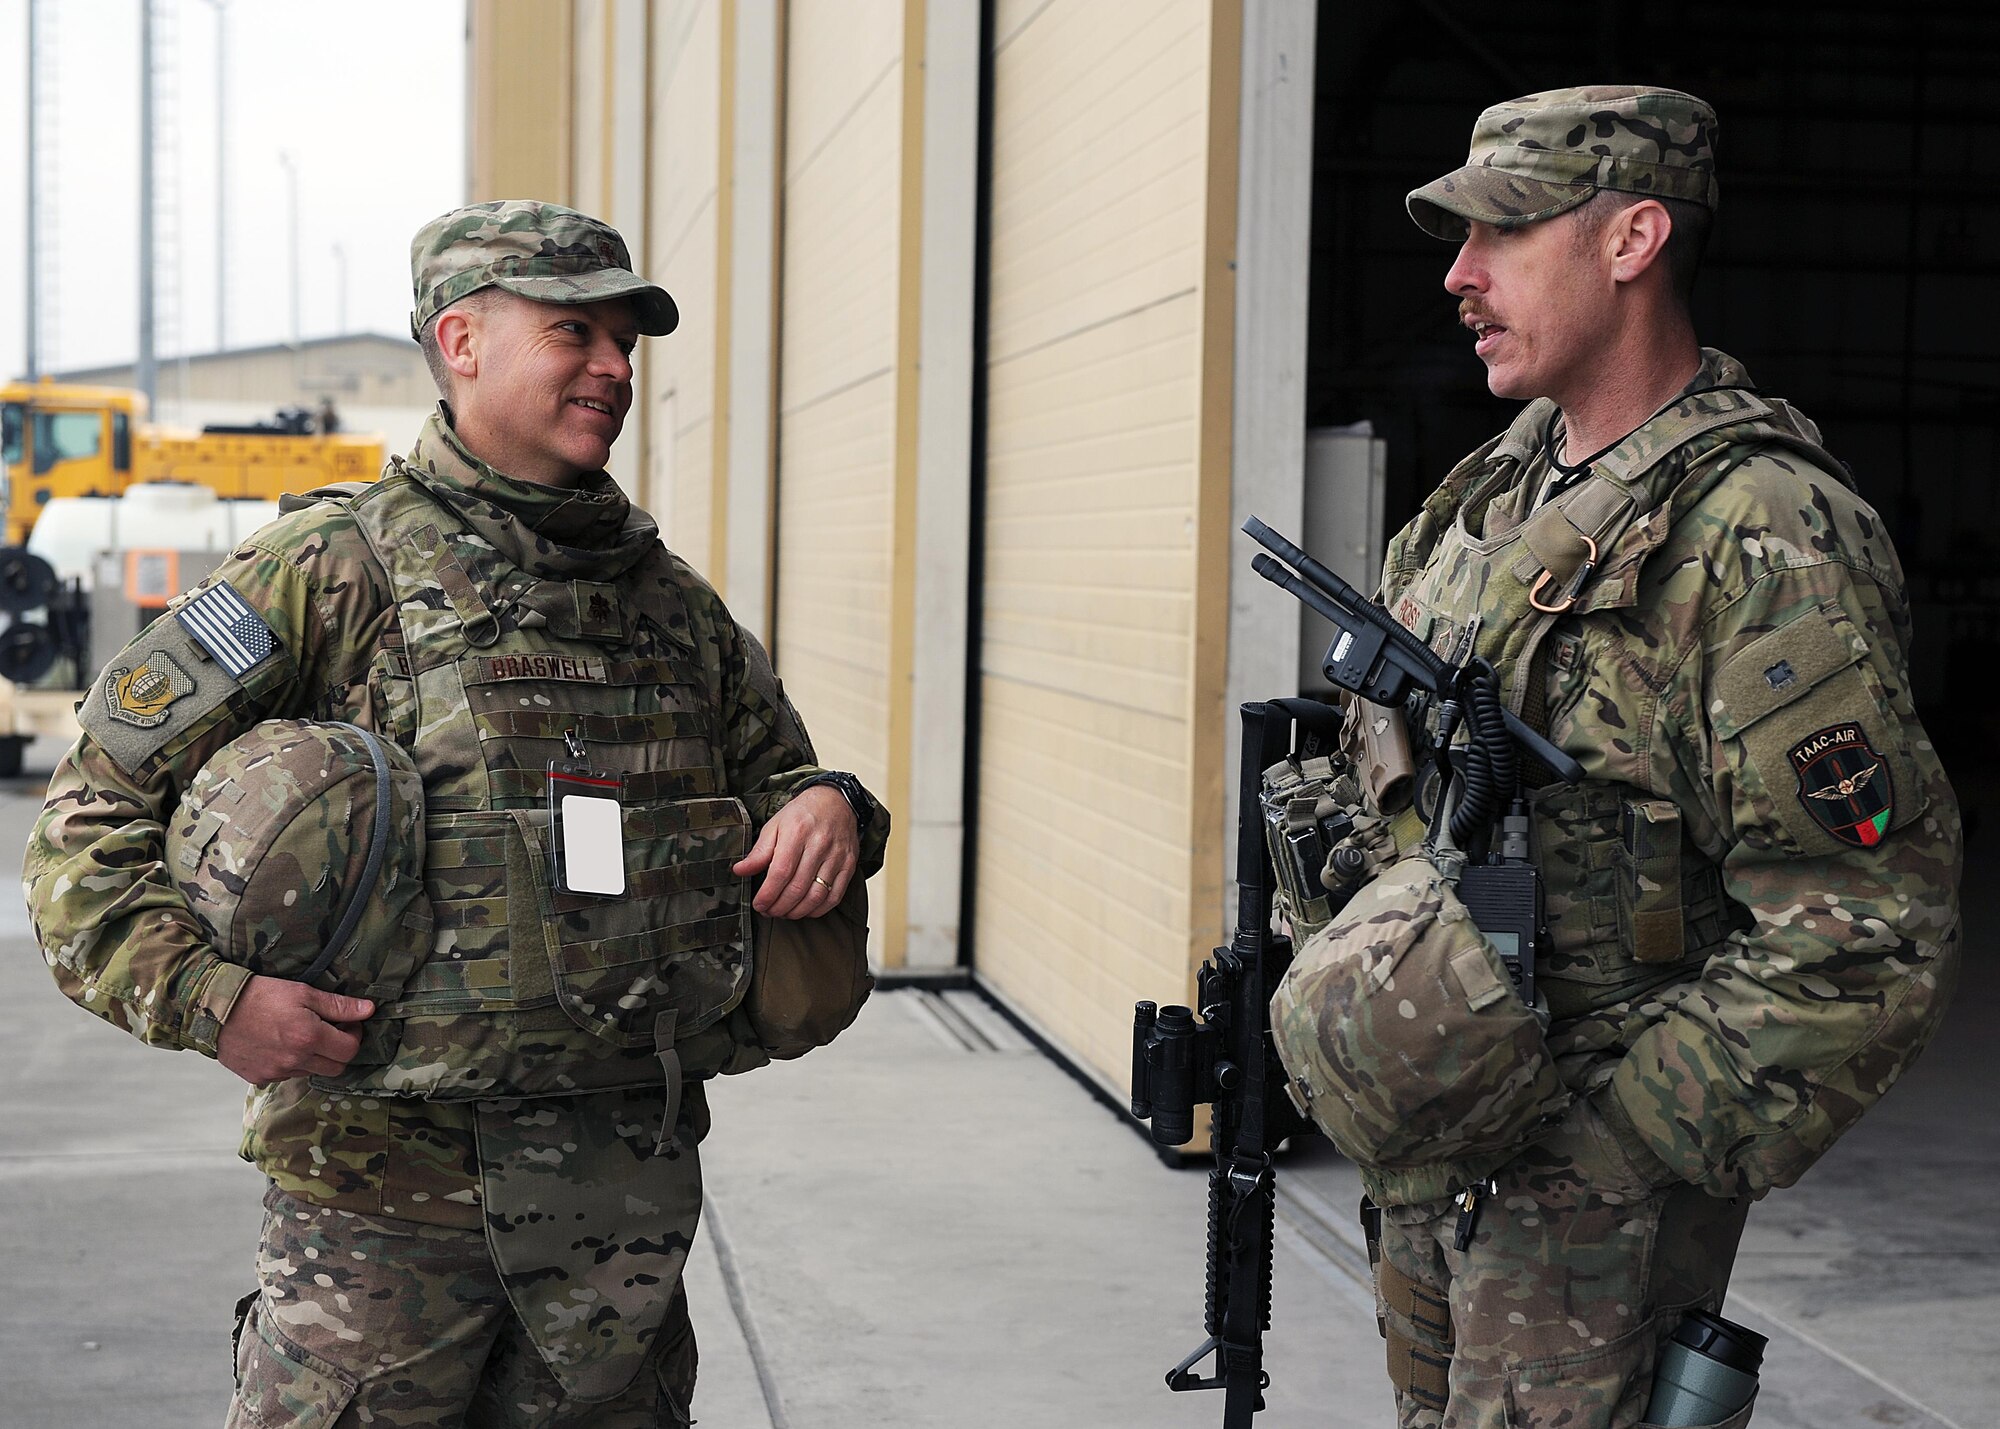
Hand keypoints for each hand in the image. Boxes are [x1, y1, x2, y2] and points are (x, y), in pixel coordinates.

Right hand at [215, 974, 374, 1086]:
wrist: (214, 1009)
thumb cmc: (260, 995)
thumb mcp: (303, 993)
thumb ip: (338, 1006)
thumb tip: (369, 1010)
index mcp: (309, 1039)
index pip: (350, 1050)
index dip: (355, 1035)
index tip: (348, 1023)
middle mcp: (295, 1061)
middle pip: (336, 1068)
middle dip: (339, 1050)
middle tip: (330, 1031)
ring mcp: (276, 1072)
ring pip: (311, 1072)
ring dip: (315, 1058)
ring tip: (302, 1035)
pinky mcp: (260, 1077)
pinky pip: (286, 1075)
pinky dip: (291, 1063)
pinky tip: (280, 1044)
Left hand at [732, 784, 858, 919]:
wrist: (836, 802)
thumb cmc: (803, 814)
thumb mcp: (775, 826)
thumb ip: (759, 851)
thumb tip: (740, 870)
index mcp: (797, 832)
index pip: (781, 872)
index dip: (768, 894)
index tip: (759, 904)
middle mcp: (819, 844)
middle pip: (798, 887)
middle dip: (779, 906)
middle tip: (769, 911)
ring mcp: (836, 856)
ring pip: (816, 895)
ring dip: (797, 911)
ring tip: (784, 912)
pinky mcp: (848, 865)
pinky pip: (834, 896)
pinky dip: (818, 909)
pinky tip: (806, 910)